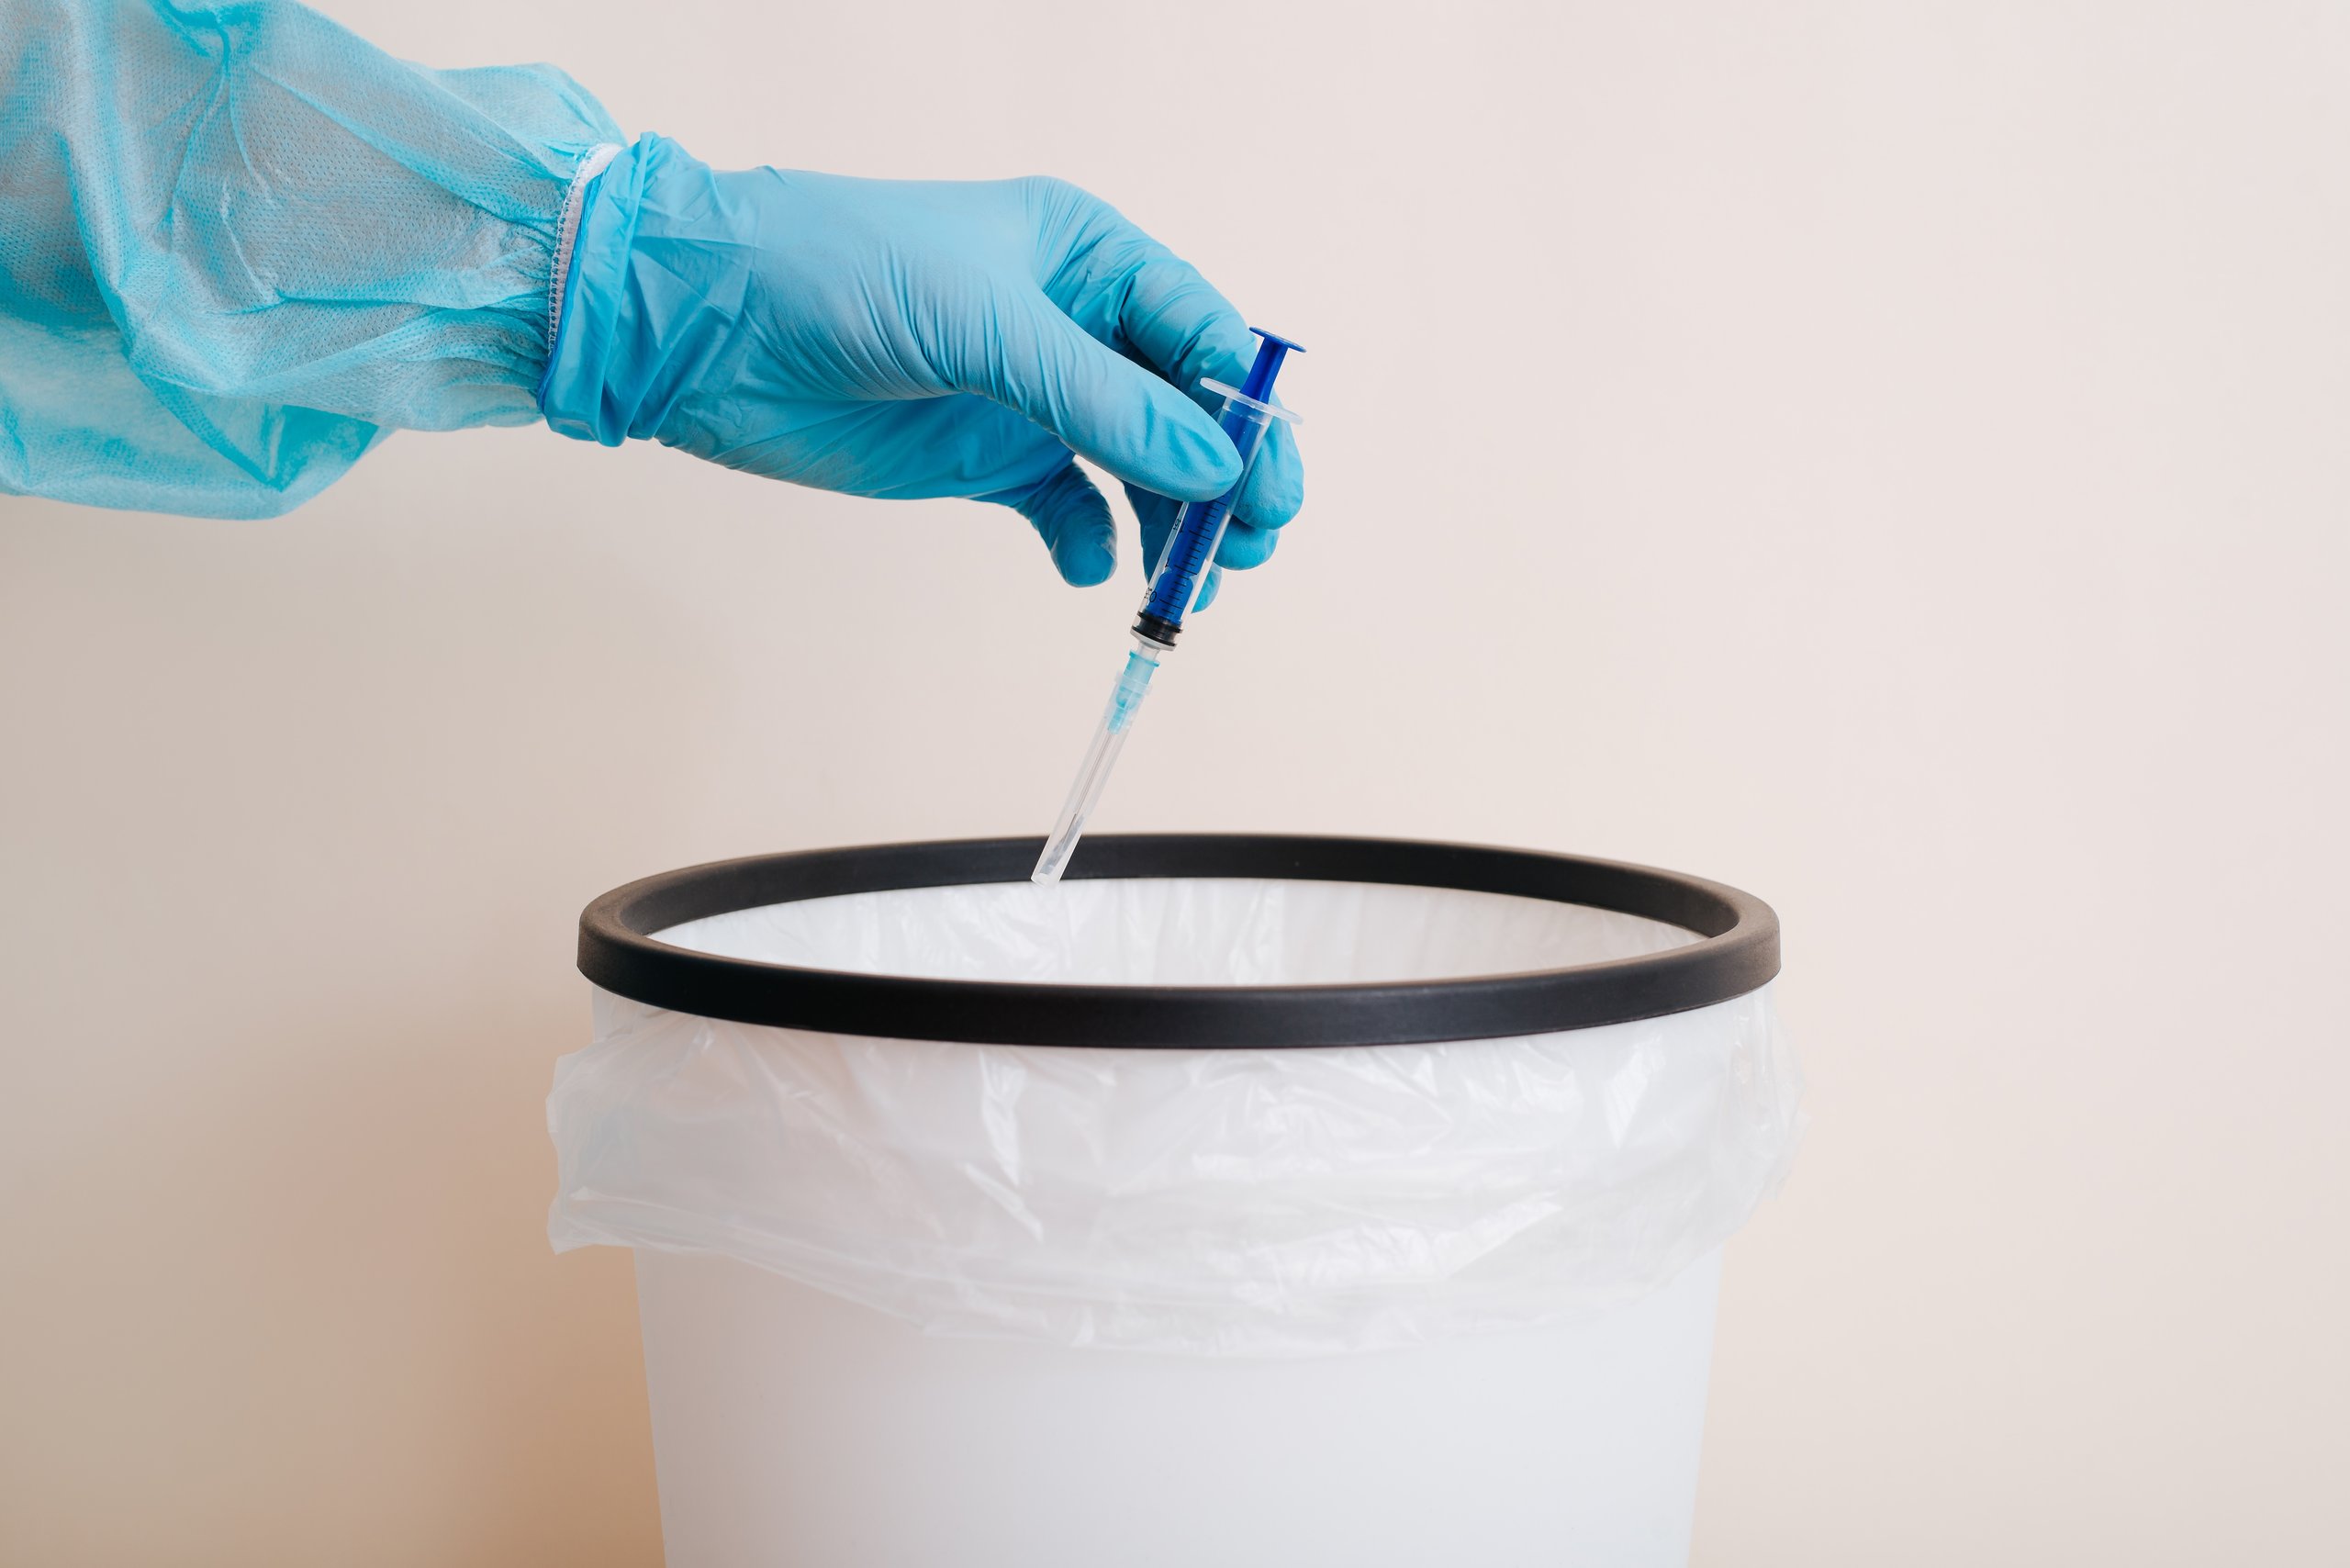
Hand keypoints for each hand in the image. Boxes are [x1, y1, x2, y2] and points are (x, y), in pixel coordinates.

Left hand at [542, 134, 1303, 598]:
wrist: (703, 327)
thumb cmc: (833, 272)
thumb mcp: (984, 324)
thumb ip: (1103, 400)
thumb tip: (1214, 465)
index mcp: (1090, 258)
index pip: (1204, 335)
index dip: (1247, 411)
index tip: (1268, 485)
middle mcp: (1074, 327)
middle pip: (1188, 413)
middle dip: (1226, 481)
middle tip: (1244, 549)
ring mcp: (1032, 397)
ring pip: (1140, 469)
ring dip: (1172, 527)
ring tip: (1185, 587)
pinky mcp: (986, 460)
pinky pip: (1068, 510)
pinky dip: (1090, 544)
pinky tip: (1089, 570)